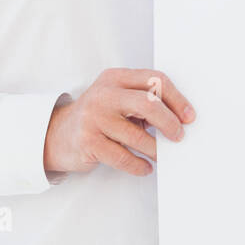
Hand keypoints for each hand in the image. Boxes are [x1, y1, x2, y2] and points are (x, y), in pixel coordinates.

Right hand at [44, 68, 194, 176]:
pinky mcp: (89, 142)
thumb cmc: (96, 116)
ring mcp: (94, 118)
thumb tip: (179, 119)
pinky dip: (139, 165)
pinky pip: (123, 157)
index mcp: (115, 78)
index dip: (177, 99)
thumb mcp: (116, 98)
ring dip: (155, 150)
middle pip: (147, 104)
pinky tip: (144, 166)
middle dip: (169, 122)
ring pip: (137, 136)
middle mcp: (104, 94)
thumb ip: (143, 101)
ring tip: (160, 155)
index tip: (189, 116)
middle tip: (179, 136)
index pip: (154, 80)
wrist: (56, 134)